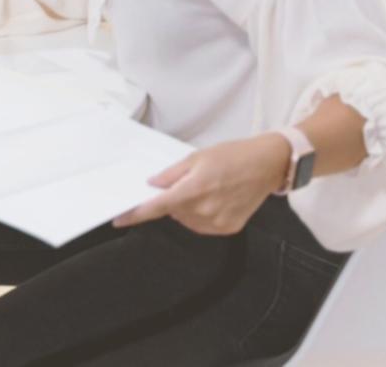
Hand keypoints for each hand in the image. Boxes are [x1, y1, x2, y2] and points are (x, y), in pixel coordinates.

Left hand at [113, 134, 288, 235]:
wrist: (267, 165)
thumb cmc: (232, 157)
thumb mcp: (196, 157)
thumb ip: (171, 174)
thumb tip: (153, 185)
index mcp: (194, 191)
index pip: (156, 207)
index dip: (135, 215)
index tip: (119, 219)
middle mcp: (205, 211)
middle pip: (172, 212)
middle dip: (171, 200)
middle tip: (186, 183)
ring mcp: (218, 222)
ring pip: (186, 220)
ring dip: (184, 209)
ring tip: (204, 189)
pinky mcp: (228, 228)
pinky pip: (202, 226)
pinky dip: (199, 215)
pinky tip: (212, 200)